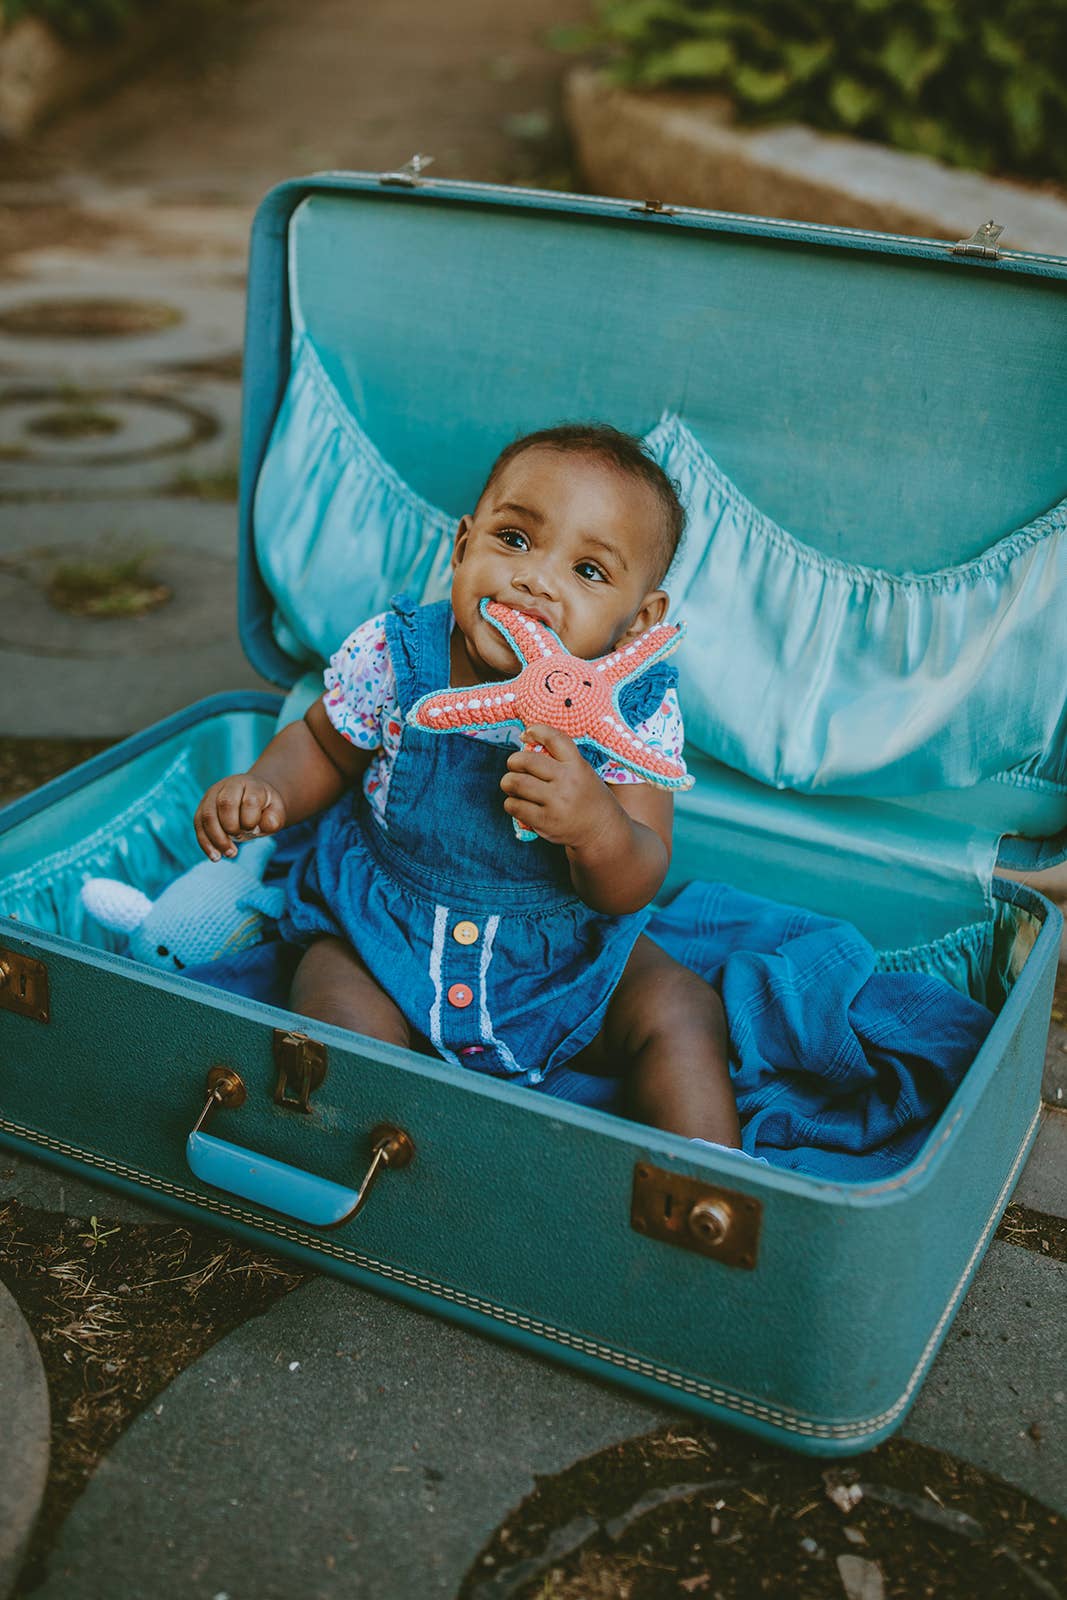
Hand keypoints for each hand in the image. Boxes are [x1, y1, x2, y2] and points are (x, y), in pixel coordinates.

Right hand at [194, 773, 286, 860]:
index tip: (255, 829)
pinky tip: (216, 856)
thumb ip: (274, 819)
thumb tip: (264, 826)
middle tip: (241, 838)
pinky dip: (206, 843)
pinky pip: (198, 826)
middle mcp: (228, 786)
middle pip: (224, 804)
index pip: (249, 801)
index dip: (251, 820)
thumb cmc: (265, 808)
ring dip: (217, 839)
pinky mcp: (202, 809)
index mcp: (250, 784)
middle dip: (232, 827)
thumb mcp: (276, 811)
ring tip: (231, 853)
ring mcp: (212, 796)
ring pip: (207, 816)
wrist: (253, 799)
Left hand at [500, 724, 617, 849]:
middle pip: (525, 760)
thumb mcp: (583, 772)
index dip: (536, 731)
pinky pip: (514, 806)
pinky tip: (518, 804)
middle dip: (513, 762)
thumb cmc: (587, 796)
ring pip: (515, 783)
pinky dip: (510, 803)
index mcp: (577, 765)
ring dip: (508, 782)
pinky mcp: (545, 822)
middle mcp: (567, 782)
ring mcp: (556, 803)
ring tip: (512, 786)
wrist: (601, 830)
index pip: (554, 739)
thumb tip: (525, 740)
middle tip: (514, 767)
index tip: (527, 733)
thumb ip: (560, 759)